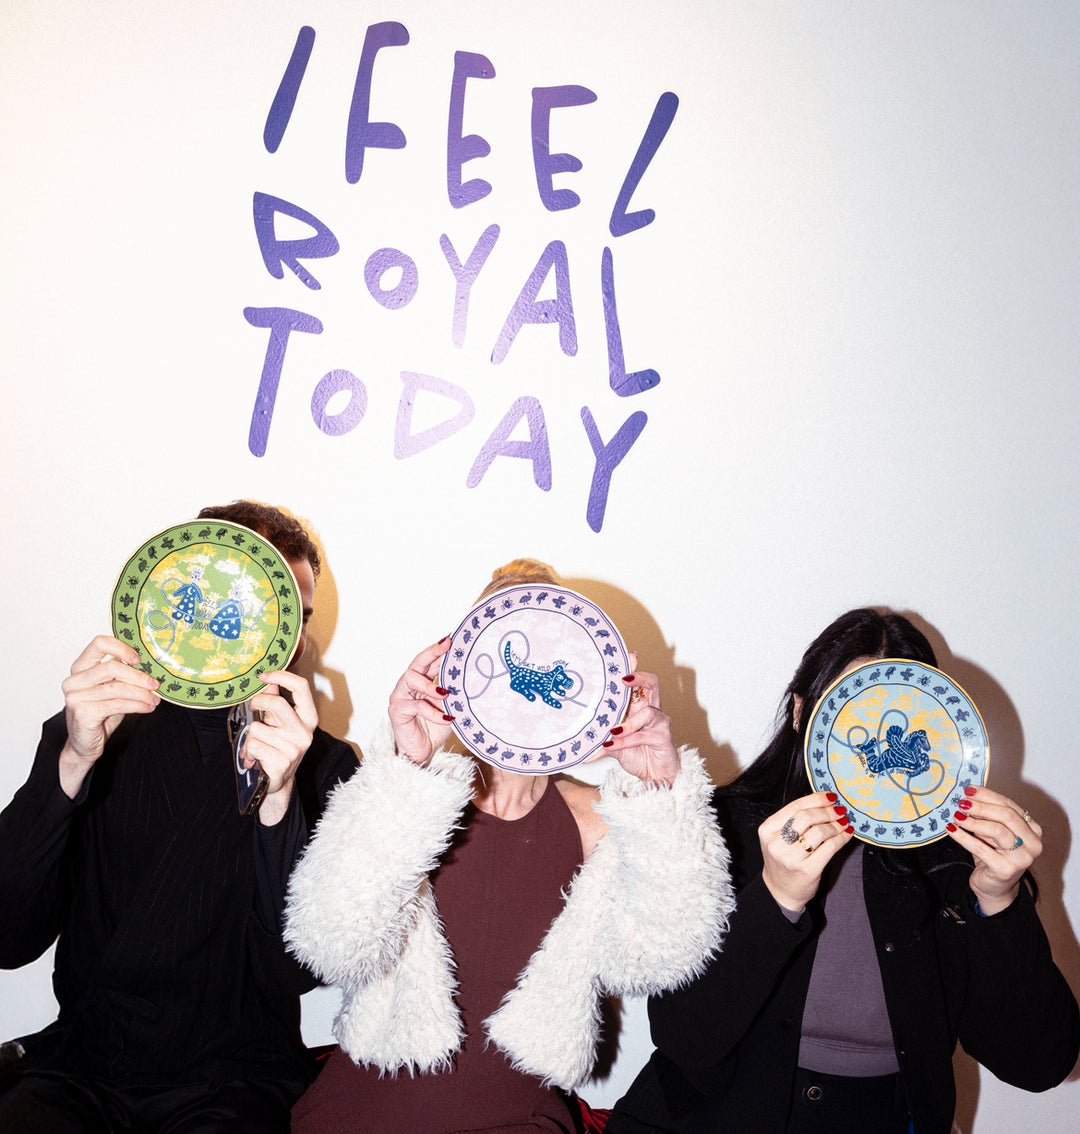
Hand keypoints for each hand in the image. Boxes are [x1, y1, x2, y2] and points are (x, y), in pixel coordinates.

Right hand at [59, 635, 160, 797]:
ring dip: (141, 693)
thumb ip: (124, 675)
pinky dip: (137, 705)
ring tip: (155, 699)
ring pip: (117, 687)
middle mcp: (74, 680)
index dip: (121, 648)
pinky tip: (147, 707)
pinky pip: (116, 704)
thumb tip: (152, 664)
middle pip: (112, 667)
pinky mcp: (82, 712)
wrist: (84, 745)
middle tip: (156, 685)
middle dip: (139, 676)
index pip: (99, 644)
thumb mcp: (114, 689)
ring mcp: (75, 696)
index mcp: (81, 667)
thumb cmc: (100, 714)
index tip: (139, 659)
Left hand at [248, 671, 318, 825]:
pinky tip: (255, 758)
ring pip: (257, 728)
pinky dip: (248, 751)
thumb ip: (275, 701)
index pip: (301, 688)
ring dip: (250, 736)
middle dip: (258, 702)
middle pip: (277, 704)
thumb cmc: (278, 746)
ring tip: (258, 745)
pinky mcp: (281, 763)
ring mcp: (294, 749)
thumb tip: (268, 681)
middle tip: (253, 706)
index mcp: (308, 718)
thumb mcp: (279, 722)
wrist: (278, 780)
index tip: (264, 675)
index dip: (282, 676)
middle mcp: (305, 732)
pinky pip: (253, 745)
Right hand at [388, 639, 454, 767]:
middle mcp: (408, 686)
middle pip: (417, 663)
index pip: (429, 661)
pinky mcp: (397, 711)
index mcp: (421, 682)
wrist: (422, 753)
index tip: (452, 639)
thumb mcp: (450, 708)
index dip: (438, 649)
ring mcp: (400, 697)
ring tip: (447, 694)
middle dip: (432, 652)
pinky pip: (415, 706)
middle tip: (446, 645)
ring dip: (430, 685)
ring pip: (411, 679)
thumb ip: (455, 694)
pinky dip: (432, 712)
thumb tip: (473, 680)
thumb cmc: (434, 729)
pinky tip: (445, 718)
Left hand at [596, 660, 679, 785]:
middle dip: (639, 677)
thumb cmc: (638, 755)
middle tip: (624, 679)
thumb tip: (579, 744)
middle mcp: (651, 710)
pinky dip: (627, 740)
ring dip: (628, 723)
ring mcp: (659, 722)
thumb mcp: (615, 746)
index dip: (634, 669)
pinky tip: (614, 745)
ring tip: (613, 733)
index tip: (629, 656)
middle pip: (652, 684)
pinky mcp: (663, 737)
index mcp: (638, 707)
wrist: (655, 777)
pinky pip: (644, 734)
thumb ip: (601, 740)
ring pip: (647, 711)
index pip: (637, 683)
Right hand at [758, 792, 854, 914]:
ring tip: (844, 822)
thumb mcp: (779, 837)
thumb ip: (795, 820)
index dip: (816, 799)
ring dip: (836, 825)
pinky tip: (847, 834)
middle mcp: (776, 844)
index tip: (831, 797)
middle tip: (840, 810)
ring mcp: (791, 859)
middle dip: (827, 812)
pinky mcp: (807, 870)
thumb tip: (825, 801)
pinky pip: (829, 848)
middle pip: (806, 818)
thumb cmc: (783, 859)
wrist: (780, 890)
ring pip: (819, 832)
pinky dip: (841, 838)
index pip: (794, 807)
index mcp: (767, 830)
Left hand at [946, 786, 1041, 914]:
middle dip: (982, 806)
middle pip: (1007, 816)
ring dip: (973, 821)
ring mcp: (1022, 858)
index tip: (968, 790)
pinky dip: (963, 837)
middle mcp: (1033, 844)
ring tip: (956, 815)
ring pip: (997, 830)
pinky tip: (951, 829)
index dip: (988, 796)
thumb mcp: (992, 831)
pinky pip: (981, 848)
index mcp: (1033, 830)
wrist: (994, 887)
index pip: (1010, 806)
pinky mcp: (1005, 870)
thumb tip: (968, 795)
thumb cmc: (994, 854)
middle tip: (961, 802)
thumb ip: (987, 814)